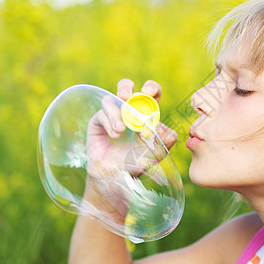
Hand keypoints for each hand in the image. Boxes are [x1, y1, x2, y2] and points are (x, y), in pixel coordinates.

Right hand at [83, 79, 177, 220]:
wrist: (116, 177)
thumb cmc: (137, 163)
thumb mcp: (157, 153)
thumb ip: (166, 140)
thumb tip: (164, 128)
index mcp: (146, 114)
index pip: (150, 94)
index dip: (151, 88)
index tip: (149, 92)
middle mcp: (128, 111)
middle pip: (126, 87)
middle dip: (126, 87)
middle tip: (127, 97)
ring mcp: (112, 115)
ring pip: (111, 100)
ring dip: (116, 113)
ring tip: (121, 130)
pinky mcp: (98, 122)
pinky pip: (101, 114)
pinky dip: (109, 122)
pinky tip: (115, 136)